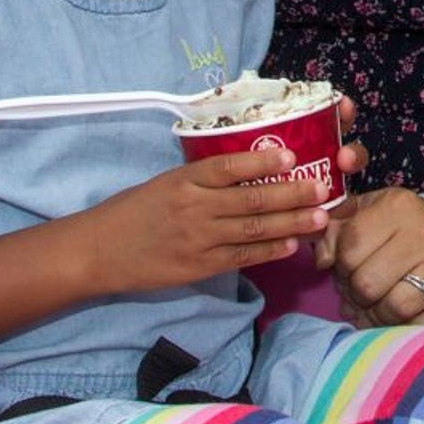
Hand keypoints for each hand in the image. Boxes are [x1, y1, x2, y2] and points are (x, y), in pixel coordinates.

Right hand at [81, 147, 339, 296]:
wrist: (100, 250)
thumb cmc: (135, 210)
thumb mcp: (167, 182)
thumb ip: (204, 179)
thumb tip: (251, 170)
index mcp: (185, 180)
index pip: (230, 166)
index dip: (263, 161)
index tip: (292, 156)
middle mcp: (195, 207)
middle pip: (252, 199)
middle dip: (293, 194)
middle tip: (323, 188)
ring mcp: (199, 239)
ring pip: (254, 229)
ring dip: (291, 224)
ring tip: (319, 218)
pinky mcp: (199, 267)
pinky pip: (241, 257)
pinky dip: (269, 251)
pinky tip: (291, 245)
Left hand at [318, 187, 423, 326]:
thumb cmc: (403, 228)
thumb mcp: (367, 214)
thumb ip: (336, 230)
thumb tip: (322, 261)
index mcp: (395, 207)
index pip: (349, 250)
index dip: (340, 270)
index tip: (347, 274)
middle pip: (368, 283)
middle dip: (358, 298)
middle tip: (362, 299)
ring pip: (396, 307)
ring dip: (381, 318)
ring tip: (379, 312)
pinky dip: (414, 328)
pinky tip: (407, 321)